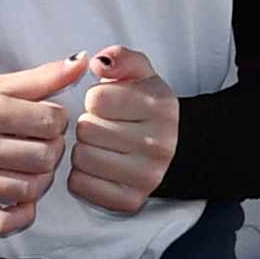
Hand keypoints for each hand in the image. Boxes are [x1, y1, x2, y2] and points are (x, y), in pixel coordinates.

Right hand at [0, 59, 90, 235]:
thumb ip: (39, 78)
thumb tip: (83, 61)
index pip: (51, 120)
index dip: (57, 118)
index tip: (44, 117)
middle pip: (46, 156)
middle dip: (53, 147)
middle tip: (40, 141)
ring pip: (31, 188)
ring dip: (42, 178)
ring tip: (30, 164)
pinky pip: (4, 222)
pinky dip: (22, 214)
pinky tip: (21, 197)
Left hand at [63, 46, 179, 216]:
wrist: (179, 151)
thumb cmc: (149, 109)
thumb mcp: (143, 75)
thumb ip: (121, 58)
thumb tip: (97, 63)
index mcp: (159, 108)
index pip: (96, 99)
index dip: (96, 99)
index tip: (108, 105)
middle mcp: (157, 144)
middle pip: (86, 129)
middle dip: (88, 125)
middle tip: (103, 127)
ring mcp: (145, 176)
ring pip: (81, 158)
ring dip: (83, 150)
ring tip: (101, 146)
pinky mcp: (130, 201)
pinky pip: (80, 184)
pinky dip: (82, 175)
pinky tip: (99, 167)